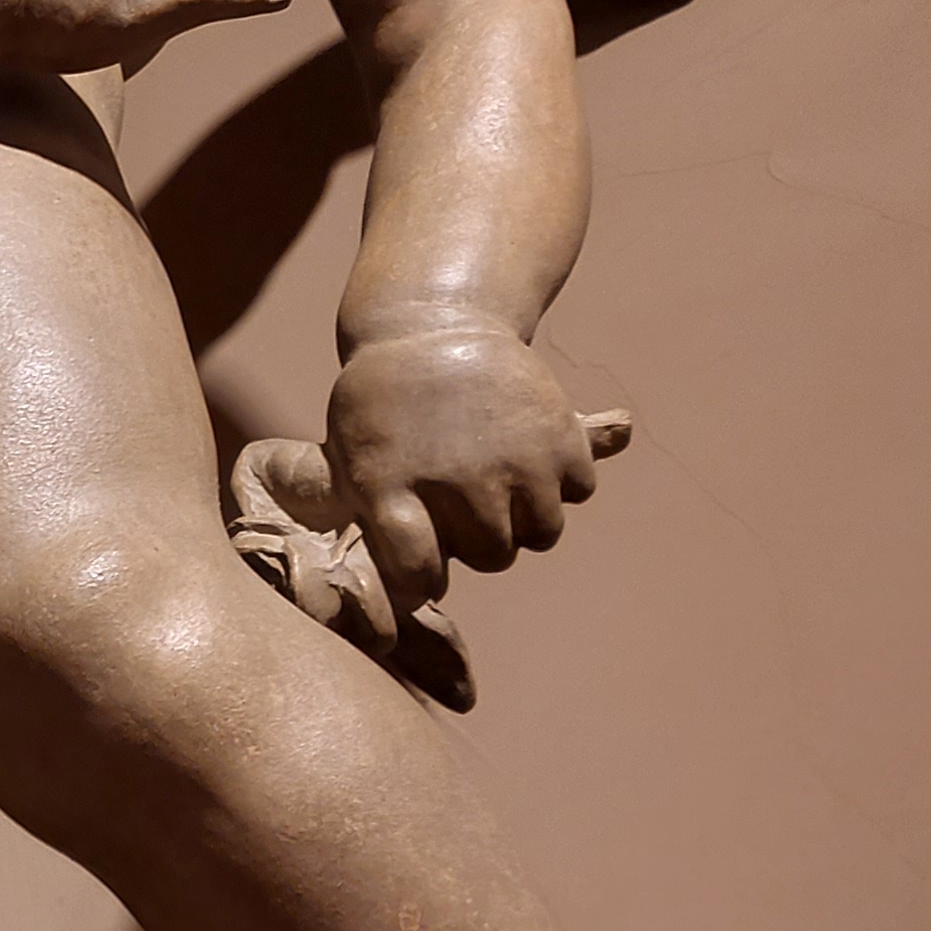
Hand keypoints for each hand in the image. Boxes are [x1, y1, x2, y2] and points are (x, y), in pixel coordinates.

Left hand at [327, 325, 618, 605]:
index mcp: (389, 485)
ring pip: (543, 533)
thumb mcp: (351, 463)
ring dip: (526, 519)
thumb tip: (413, 604)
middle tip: (465, 509)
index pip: (418, 571)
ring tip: (499, 484)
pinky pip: (579, 491)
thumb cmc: (384, 412)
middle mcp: (457, 475)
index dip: (423, 583)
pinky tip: (528, 450)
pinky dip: (562, 480)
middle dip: (480, 546)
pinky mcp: (561, 434)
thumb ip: (378, 532)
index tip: (425, 571)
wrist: (432, 326)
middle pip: (491, 556)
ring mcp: (513, 456)